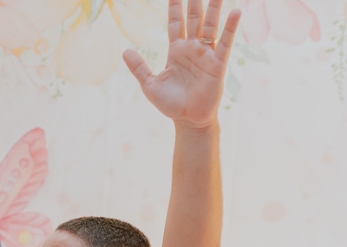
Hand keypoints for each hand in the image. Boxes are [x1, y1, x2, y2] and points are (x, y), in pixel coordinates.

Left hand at [122, 0, 239, 128]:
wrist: (187, 120)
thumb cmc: (170, 104)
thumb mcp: (150, 84)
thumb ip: (139, 67)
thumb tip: (125, 50)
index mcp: (176, 51)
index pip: (176, 23)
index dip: (175, 8)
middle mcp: (192, 48)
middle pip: (194, 19)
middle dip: (195, 2)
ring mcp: (206, 54)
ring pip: (210, 25)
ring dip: (214, 8)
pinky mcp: (217, 64)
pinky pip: (225, 42)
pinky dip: (230, 27)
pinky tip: (235, 11)